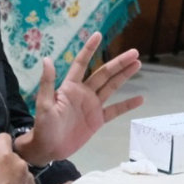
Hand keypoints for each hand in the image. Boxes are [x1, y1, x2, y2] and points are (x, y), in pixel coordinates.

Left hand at [21, 31, 143, 163]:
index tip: (98, 34)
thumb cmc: (43, 126)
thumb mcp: (43, 104)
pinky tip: (140, 98)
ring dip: (124, 76)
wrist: (48, 149)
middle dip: (118, 62)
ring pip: (112, 87)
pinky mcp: (98, 120)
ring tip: (138, 64)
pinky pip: (115, 110)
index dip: (89, 49)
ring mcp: (92, 106)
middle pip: (104, 73)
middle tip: (134, 52)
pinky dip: (127, 105)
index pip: (81, 64)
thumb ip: (47, 83)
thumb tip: (47, 59)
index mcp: (70, 87)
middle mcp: (84, 93)